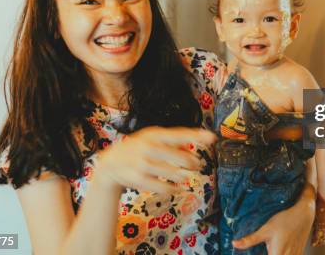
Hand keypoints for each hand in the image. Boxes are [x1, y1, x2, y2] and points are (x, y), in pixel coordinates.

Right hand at [95, 126, 216, 193]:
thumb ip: (173, 140)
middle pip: (180, 157)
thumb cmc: (138, 147)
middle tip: (198, 165)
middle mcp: (148, 147)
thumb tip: (198, 142)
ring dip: (183, 176)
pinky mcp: (139, 180)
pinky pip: (163, 187)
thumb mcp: (152, 137)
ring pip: (173, 173)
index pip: (179, 135)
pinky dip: (173, 189)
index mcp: (154, 134)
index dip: (196, 136)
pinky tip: (177, 188)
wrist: (111, 162)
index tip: (213, 138)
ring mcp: (143, 164)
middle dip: (192, 163)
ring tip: (185, 176)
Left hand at [232, 184, 315, 254]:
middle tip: (261, 249)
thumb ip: (251, 239)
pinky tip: (278, 249)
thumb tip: (234, 244)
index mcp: (277, 254)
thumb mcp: (266, 229)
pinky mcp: (298, 253)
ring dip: (275, 254)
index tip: (254, 253)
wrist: (304, 214)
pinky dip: (282, 253)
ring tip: (268, 248)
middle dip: (265, 253)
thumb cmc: (285, 220)